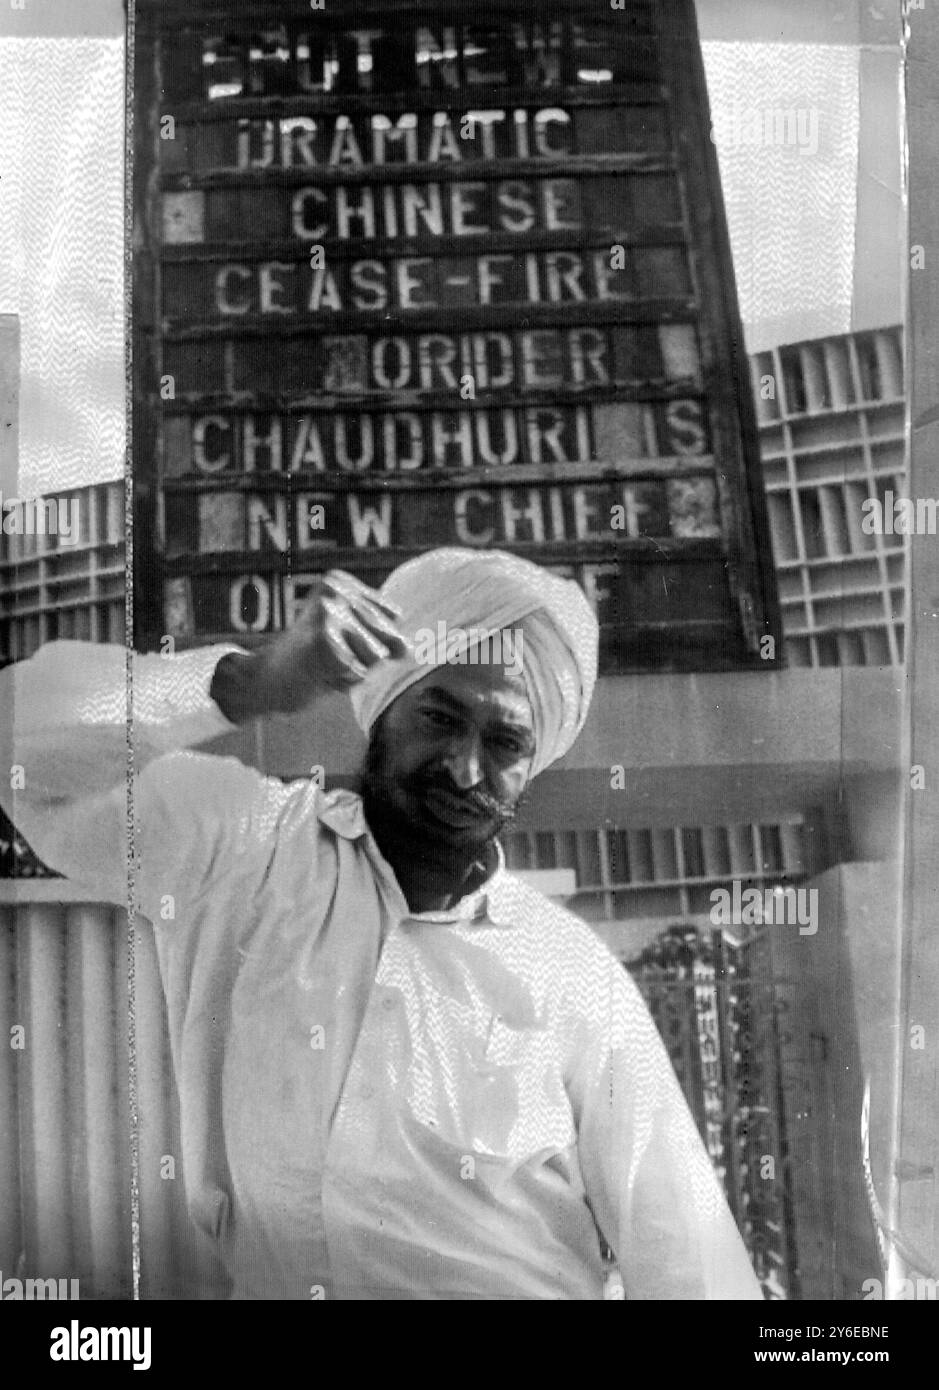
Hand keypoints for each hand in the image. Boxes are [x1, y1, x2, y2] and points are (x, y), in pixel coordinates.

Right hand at [212, 570, 410, 720]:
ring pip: (378, 656)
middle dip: (367, 656)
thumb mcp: (349, 635)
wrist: (265, 681)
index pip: (392, 617)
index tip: (336, 639)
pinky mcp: (323, 642)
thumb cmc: (311, 660)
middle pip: (389, 635)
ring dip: (357, 670)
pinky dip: (343, 682)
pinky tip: (318, 675)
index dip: (371, 639)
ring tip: (324, 664)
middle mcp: (334, 591)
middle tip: (329, 655)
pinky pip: (360, 674)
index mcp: (339, 581)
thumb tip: (407, 648)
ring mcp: (328, 614)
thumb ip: (384, 635)